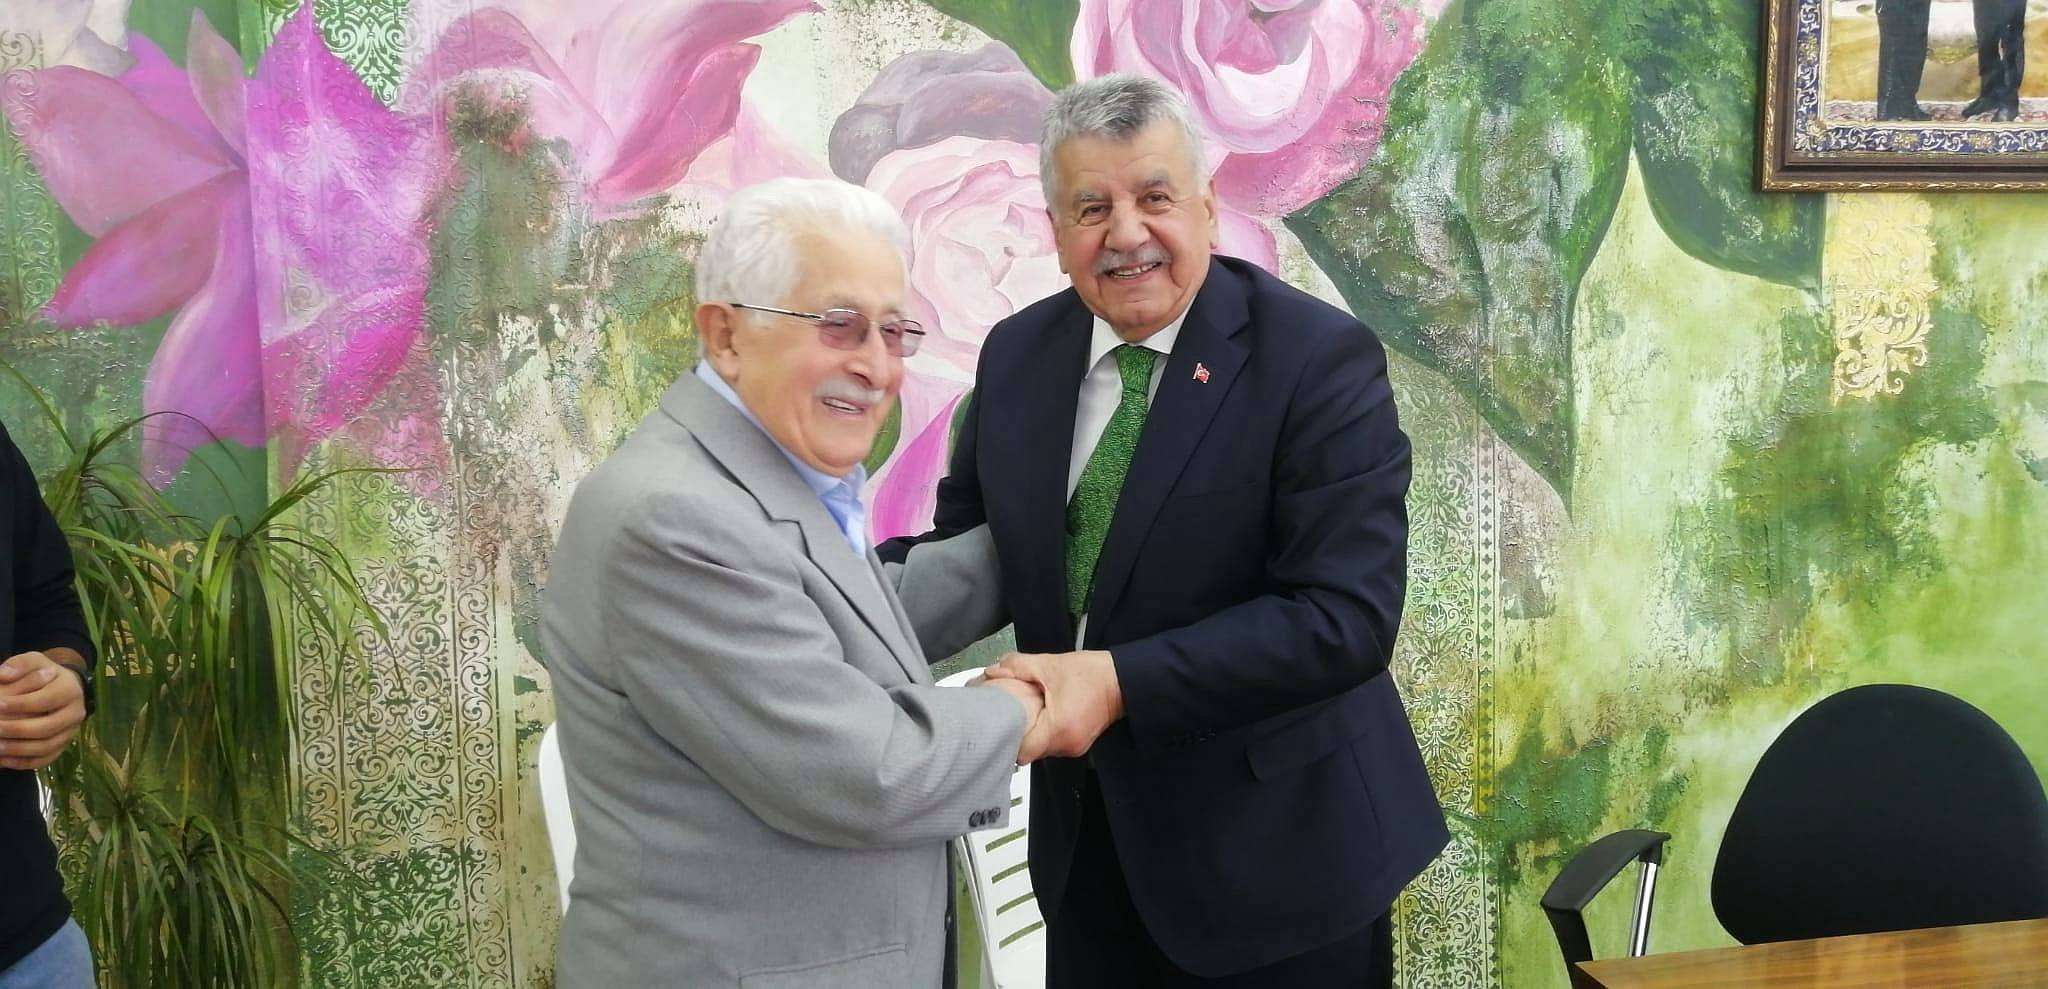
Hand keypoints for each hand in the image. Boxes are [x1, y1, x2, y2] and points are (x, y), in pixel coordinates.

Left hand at [0, 651, 86, 770]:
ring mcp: (71, 732)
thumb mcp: (34, 661)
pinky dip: (24, 762)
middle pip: (47, 727)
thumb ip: (19, 665)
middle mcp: (76, 713)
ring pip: (47, 747)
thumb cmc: (43, 674)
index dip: (21, 704)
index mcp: (70, 690)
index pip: (46, 700)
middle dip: (17, 730)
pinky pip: (45, 759)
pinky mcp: (63, 746)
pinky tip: (4, 760)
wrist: (63, 688)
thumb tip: (4, 675)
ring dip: (19, 749)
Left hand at [983, 650, 1121, 758]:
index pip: (1022, 752)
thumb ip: (1018, 667)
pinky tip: (1042, 714)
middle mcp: (1067, 744)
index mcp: (1059, 729)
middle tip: (1006, 714)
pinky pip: (1053, 743)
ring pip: (1041, 748)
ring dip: (1032, 732)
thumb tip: (993, 671)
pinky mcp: (1078, 743)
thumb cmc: (1092, 673)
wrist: (1123, 680)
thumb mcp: (1050, 665)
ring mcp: (1074, 747)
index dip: (1007, 738)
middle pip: (1030, 751)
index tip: (997, 724)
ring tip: (1025, 712)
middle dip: (1018, 733)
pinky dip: (1044, 731)